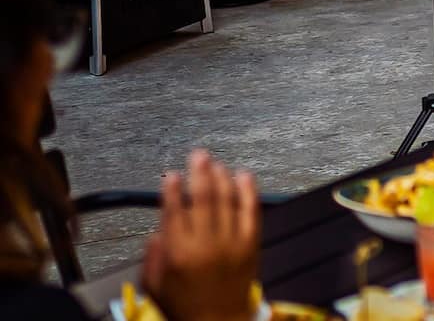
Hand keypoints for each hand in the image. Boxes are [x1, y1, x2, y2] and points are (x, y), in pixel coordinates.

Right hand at [142, 150, 258, 320]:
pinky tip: (244, 176)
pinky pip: (252, 211)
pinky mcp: (251, 244)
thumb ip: (153, 256)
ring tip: (216, 163)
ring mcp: (232, 242)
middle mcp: (206, 244)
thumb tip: (157, 231)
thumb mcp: (155, 285)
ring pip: (228, 200)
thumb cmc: (185, 306)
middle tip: (198, 156)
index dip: (173, 190)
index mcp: (179, 253)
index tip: (171, 175)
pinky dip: (248, 191)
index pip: (175, 212)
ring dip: (222, 177)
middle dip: (200, 173)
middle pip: (204, 198)